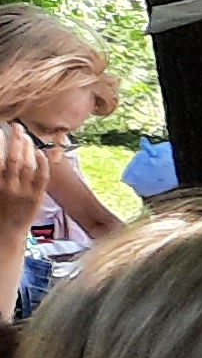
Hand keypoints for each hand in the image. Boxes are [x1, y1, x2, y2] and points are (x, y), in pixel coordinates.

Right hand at [0, 121, 45, 246]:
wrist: (6, 231)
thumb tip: (0, 158)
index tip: (0, 130)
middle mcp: (9, 187)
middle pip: (14, 158)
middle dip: (16, 140)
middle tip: (17, 127)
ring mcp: (24, 192)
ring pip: (28, 165)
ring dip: (28, 148)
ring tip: (26, 137)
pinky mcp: (37, 197)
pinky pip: (42, 177)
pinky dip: (42, 163)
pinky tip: (39, 152)